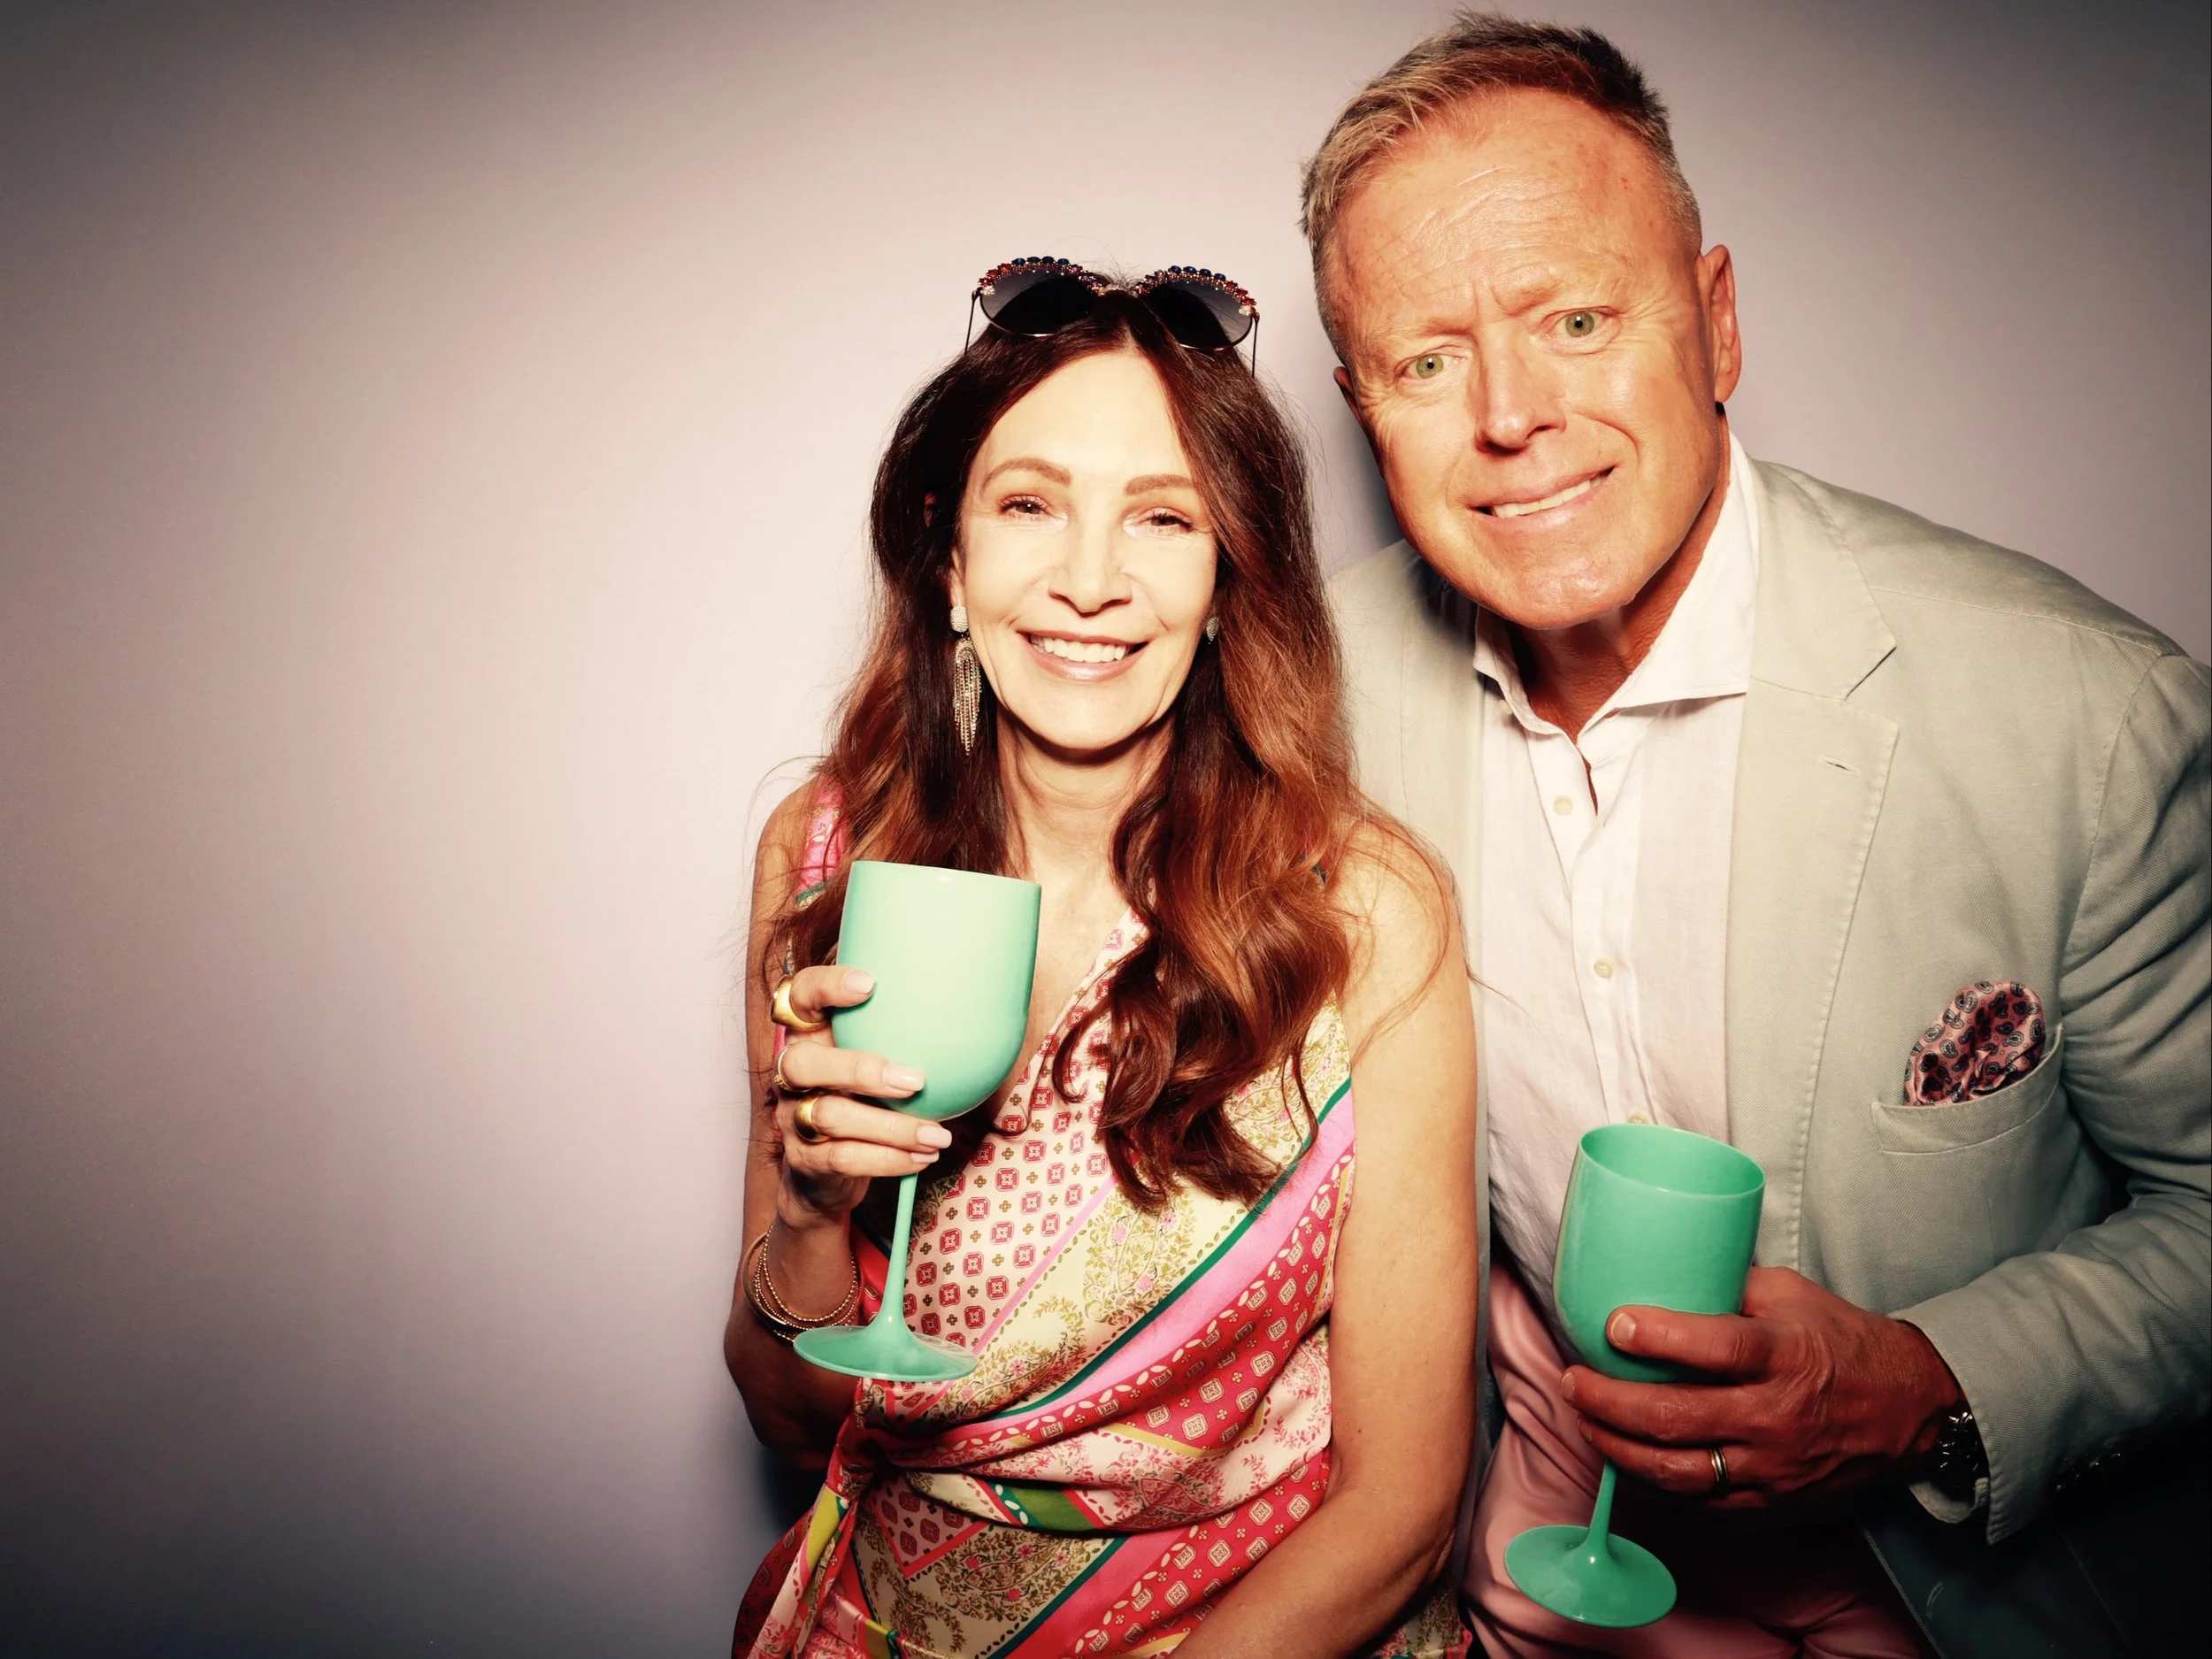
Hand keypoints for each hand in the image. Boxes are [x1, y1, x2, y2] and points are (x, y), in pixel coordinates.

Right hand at [770, 965, 951, 1224]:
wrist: (828, 1173)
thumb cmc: (868, 1098)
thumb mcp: (880, 1057)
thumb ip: (904, 1031)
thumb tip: (982, 1006)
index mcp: (811, 1034)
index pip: (801, 994)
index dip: (826, 986)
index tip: (870, 984)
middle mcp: (791, 1073)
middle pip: (801, 1062)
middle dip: (859, 1069)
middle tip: (916, 1082)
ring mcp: (792, 1118)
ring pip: (829, 1116)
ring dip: (891, 1127)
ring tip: (938, 1135)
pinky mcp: (805, 1160)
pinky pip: (844, 1158)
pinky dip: (889, 1159)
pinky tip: (924, 1156)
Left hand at [1561, 1266, 1963, 1509]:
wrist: (1911, 1410)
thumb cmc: (1844, 1342)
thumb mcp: (1793, 1295)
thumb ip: (1728, 1286)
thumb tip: (1661, 1266)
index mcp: (1785, 1355)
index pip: (1716, 1348)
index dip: (1658, 1336)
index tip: (1613, 1324)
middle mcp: (1776, 1416)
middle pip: (1676, 1416)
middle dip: (1609, 1400)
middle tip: (1574, 1379)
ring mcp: (1772, 1466)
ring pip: (1677, 1470)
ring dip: (1617, 1447)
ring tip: (1584, 1420)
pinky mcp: (1770, 1500)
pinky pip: (1699, 1501)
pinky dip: (1653, 1482)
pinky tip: (1623, 1459)